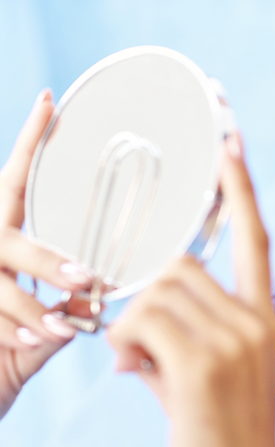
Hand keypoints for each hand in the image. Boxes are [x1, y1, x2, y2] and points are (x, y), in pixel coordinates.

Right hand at [0, 90, 94, 419]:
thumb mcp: (33, 338)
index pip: (12, 186)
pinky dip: (12, 327)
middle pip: (5, 234)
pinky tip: (33, 340)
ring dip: (28, 304)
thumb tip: (92, 301)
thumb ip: (59, 315)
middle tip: (84, 279)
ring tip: (59, 328)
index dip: (29, 145)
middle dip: (45, 259)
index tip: (49, 104)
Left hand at [108, 133, 274, 446]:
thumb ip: (182, 334)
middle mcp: (256, 322)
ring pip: (155, 290)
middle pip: (179, 265)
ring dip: (132, 326)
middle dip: (147, 296)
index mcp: (263, 322)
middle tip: (139, 348)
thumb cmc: (219, 440)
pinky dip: (124, 344)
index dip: (238, 186)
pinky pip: (141, 319)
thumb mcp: (212, 379)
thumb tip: (134, 317)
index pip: (253, 238)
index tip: (227, 137)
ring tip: (141, 369)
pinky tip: (136, 374)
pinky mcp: (204, 363)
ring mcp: (235, 340)